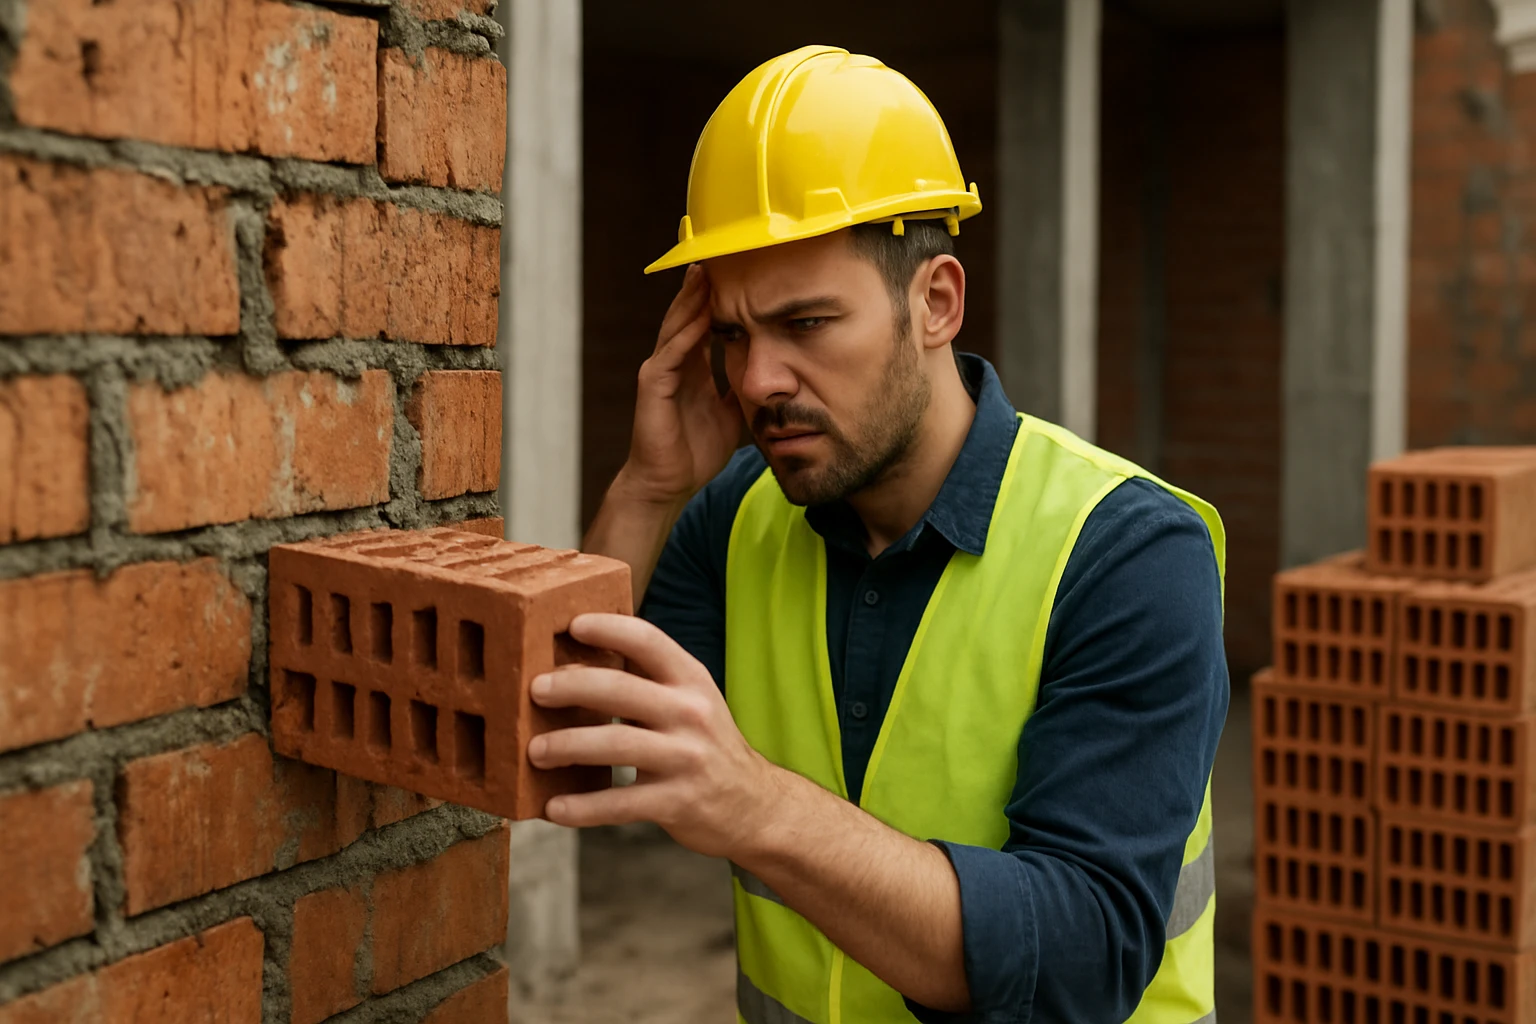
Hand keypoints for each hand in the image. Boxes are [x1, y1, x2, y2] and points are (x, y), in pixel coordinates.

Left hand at [527, 613, 781, 857]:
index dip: (608, 628)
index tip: (572, 625)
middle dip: (571, 686)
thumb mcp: (689, 702)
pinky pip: (621, 804)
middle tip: (535, 691)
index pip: (648, 641)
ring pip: (616, 745)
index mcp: (691, 680)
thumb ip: (643, 682)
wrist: (754, 806)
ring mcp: (686, 758)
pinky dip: (583, 807)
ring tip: (534, 751)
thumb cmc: (704, 746)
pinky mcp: (678, 802)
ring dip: (567, 746)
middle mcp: (691, 713)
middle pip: (621, 690)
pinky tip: (555, 808)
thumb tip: (569, 666)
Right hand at [617, 265, 741, 507]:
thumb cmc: (695, 451)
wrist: (669, 484)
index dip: (722, 299)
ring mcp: (661, 372)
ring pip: (677, 326)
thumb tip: (769, 376)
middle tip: (721, 255)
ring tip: (706, 272)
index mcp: (692, 367)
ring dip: (691, 299)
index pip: (706, 322)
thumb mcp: (731, 413)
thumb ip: (741, 389)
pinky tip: (700, 315)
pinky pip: (671, 353)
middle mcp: (674, 363)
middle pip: (689, 314)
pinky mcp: (653, 386)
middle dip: (703, 286)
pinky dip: (686, 333)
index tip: (742, 274)